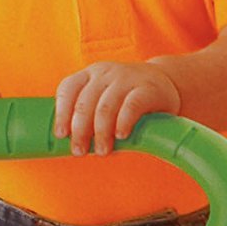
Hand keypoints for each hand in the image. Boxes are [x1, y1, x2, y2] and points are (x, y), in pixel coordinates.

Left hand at [54, 61, 180, 153]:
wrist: (165, 82)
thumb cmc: (126, 98)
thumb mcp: (104, 99)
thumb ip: (89, 115)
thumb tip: (75, 145)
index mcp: (89, 75)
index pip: (68, 89)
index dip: (61, 113)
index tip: (61, 135)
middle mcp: (105, 73)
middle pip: (85, 102)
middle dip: (80, 130)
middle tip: (79, 151)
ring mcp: (126, 78)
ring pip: (105, 106)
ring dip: (101, 132)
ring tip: (102, 151)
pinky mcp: (147, 88)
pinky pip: (131, 106)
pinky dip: (122, 123)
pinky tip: (121, 136)